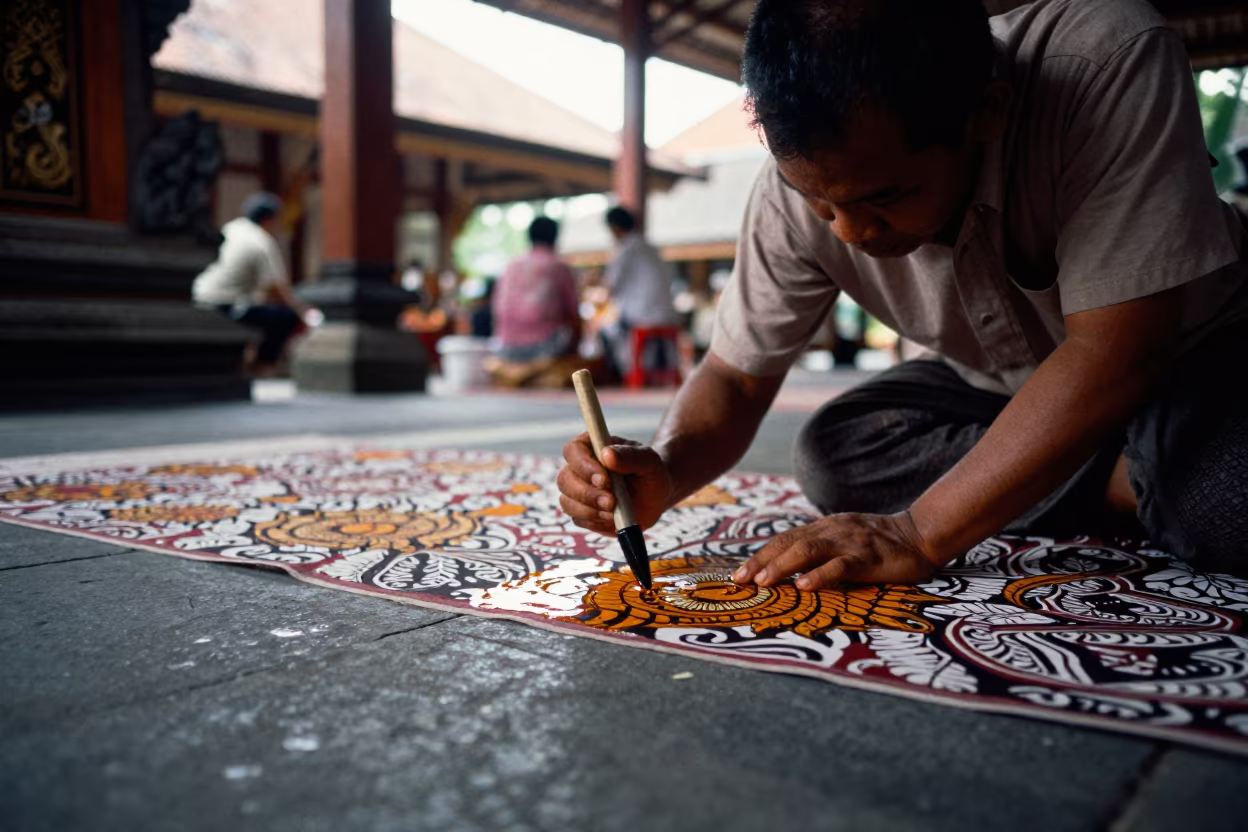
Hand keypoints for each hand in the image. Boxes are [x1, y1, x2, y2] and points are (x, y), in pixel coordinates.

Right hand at [558, 433, 672, 535]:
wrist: (656, 496)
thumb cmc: (650, 472)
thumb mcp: (648, 460)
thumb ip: (630, 456)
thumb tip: (607, 454)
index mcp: (591, 447)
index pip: (573, 451)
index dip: (583, 465)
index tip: (604, 479)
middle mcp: (579, 468)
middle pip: (564, 480)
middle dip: (587, 493)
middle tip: (612, 501)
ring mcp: (578, 492)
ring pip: (568, 503)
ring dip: (590, 510)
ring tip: (615, 511)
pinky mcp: (583, 513)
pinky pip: (579, 520)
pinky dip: (596, 522)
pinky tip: (613, 518)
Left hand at [732, 511, 942, 589]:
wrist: (919, 535)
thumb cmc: (878, 544)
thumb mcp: (843, 541)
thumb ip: (820, 551)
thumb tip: (787, 573)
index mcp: (823, 529)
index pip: (784, 540)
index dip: (760, 556)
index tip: (739, 574)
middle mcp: (831, 531)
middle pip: (789, 544)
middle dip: (762, 562)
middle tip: (741, 581)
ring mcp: (848, 543)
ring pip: (808, 551)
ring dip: (782, 567)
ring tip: (764, 582)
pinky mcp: (867, 557)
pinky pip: (840, 566)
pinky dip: (820, 576)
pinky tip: (804, 587)